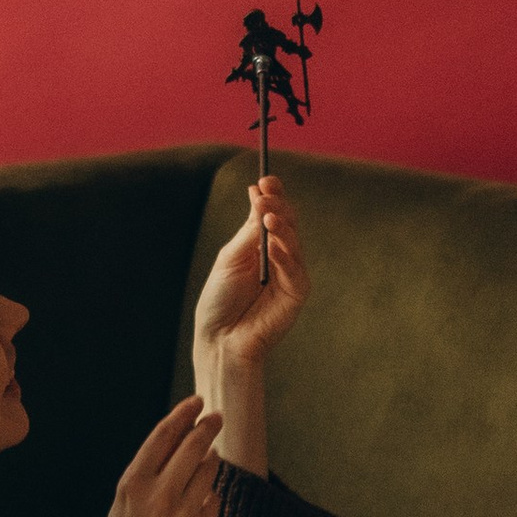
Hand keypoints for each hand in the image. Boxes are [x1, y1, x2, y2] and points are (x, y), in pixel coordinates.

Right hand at [93, 399, 224, 516]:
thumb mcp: (120, 515)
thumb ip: (143, 485)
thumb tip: (172, 457)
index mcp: (131, 487)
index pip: (161, 437)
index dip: (181, 415)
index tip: (195, 403)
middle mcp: (158, 495)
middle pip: (191, 446)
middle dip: (206, 427)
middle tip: (215, 417)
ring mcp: (183, 513)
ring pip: (207, 470)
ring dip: (210, 460)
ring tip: (209, 456)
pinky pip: (213, 502)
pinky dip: (209, 497)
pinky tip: (202, 503)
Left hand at [192, 176, 308, 374]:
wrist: (220, 338)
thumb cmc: (220, 299)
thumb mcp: (232, 257)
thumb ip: (249, 229)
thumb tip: (257, 191)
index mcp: (260, 244)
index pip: (272, 213)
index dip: (272, 195)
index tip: (265, 178)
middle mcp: (278, 255)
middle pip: (287, 223)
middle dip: (278, 205)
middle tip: (267, 193)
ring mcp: (289, 274)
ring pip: (294, 243)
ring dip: (281, 227)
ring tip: (268, 216)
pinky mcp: (296, 294)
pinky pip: (295, 271)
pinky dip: (285, 256)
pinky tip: (273, 245)